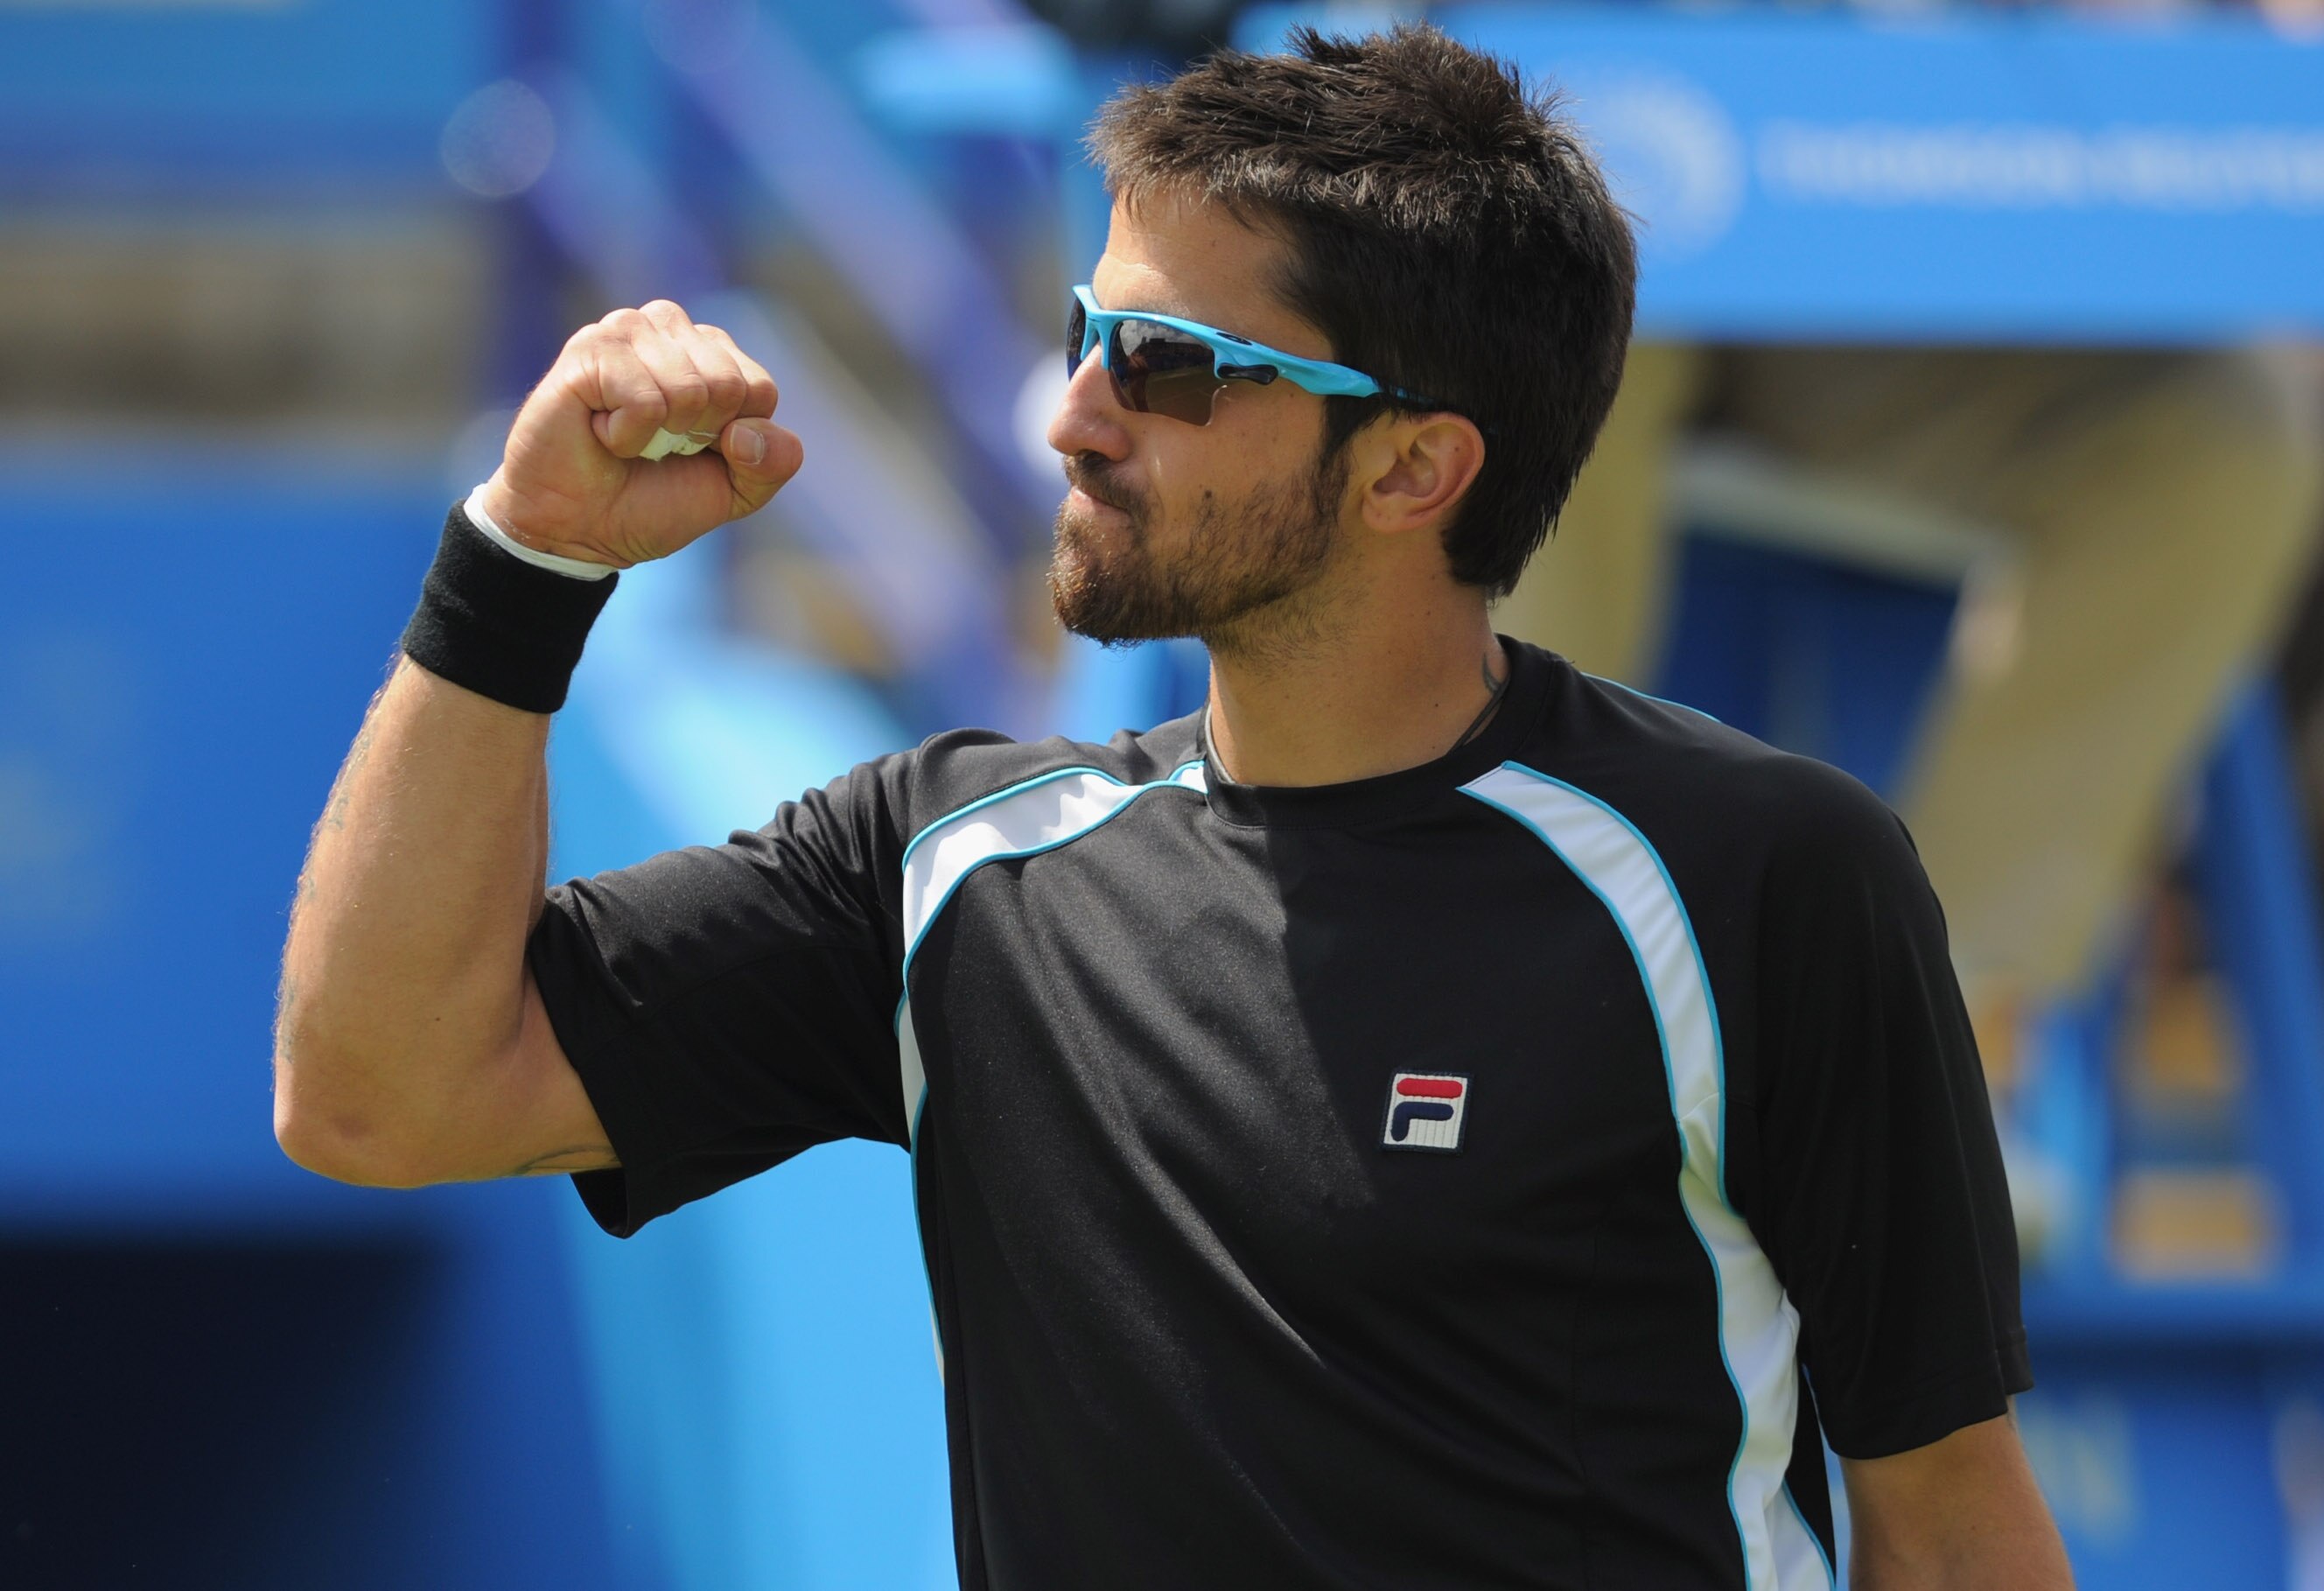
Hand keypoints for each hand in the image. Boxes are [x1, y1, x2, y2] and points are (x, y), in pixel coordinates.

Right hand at [475, 300, 804, 567]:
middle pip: (730, 387)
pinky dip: (627, 437)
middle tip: (654, 446)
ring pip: (692, 391)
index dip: (732, 441)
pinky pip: (647, 402)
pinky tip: (600, 431)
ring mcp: (628, 330)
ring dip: (660, 437)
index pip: (760, 390)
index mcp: (710, 351)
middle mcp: (669, 327)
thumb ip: (772, 464)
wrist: (576, 528)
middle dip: (698, 437)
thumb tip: (749, 433)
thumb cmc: (650, 500)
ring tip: (625, 436)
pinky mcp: (591, 348)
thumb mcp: (733, 492)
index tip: (691, 451)